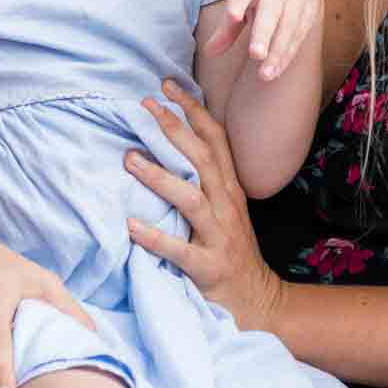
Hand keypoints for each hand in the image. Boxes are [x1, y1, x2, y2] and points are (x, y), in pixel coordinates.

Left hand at [126, 79, 286, 332]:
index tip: (166, 86)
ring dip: (159, 177)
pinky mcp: (209, 267)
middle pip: (202, 159)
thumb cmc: (230, 250)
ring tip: (129, 159)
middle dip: (174, 129)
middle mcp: (227, 205)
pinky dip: (156, 237)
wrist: (258, 301)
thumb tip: (171, 145)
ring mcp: (219, 236)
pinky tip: (131, 227)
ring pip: (191, 198)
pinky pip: (180, 251)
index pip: (214, 139)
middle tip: (144, 106)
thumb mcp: (225, 208)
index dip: (192, 110)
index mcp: (229, 188)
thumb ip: (205, 180)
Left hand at [203, 0, 321, 81]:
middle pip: (270, 12)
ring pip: (288, 28)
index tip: (233, 16)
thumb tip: (209, 53)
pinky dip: (286, 56)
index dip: (239, 2)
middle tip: (255, 54)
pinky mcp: (310, 13)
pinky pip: (298, 37)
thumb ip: (228, 26)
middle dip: (264, 33)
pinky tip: (275, 71)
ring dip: (276, 54)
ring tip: (264, 75)